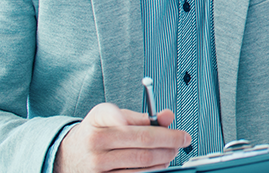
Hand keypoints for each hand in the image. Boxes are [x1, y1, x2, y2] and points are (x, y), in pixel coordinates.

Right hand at [54, 103, 190, 172]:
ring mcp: (97, 165)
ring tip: (172, 151)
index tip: (172, 126)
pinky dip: (153, 170)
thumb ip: (142, 116)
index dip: (153, 126)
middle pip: (143, 143)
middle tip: (182, 139)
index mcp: (99, 121)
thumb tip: (168, 116)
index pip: (124, 119)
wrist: (69, 156)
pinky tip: (159, 163)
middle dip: (170, 141)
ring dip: (164, 157)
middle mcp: (95, 142)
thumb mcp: (113, 116)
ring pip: (142, 162)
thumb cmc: (97, 133)